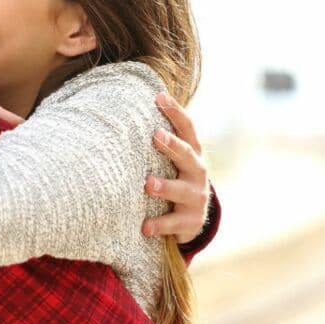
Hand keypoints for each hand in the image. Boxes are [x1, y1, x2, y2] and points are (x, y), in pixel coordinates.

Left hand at [142, 93, 211, 242]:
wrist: (192, 220)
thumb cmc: (174, 180)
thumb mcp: (172, 161)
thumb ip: (159, 141)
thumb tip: (127, 106)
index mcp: (192, 154)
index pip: (188, 129)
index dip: (176, 112)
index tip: (159, 96)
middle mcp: (197, 173)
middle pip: (188, 156)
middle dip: (173, 146)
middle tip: (156, 136)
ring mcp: (195, 198)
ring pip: (181, 191)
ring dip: (164, 186)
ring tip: (148, 183)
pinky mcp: (189, 222)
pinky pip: (174, 223)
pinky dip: (159, 225)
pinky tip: (145, 227)